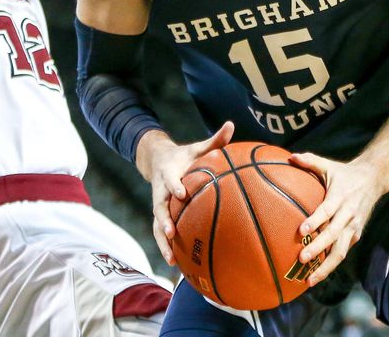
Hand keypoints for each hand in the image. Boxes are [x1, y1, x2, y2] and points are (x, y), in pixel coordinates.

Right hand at [137, 122, 233, 264]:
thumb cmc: (185, 156)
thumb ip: (214, 140)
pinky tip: (177, 264)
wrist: (158, 161)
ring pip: (157, 226)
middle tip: (171, 233)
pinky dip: (166, 247)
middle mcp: (161, 192)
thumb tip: (231, 124)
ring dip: (162, 242)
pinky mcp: (161, 215)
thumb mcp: (197, 147)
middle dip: (163, 220)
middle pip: (159, 208)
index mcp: (169, 174)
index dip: (175, 185)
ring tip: (172, 259)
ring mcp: (159, 205)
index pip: (170, 180)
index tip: (181, 192)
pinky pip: (161, 233)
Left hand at [289, 153, 385, 285]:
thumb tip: (291, 156)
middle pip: (333, 235)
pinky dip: (330, 265)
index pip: (327, 211)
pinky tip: (316, 275)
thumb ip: (310, 161)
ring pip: (340, 251)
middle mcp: (348, 214)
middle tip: (301, 258)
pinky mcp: (355, 235)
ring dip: (326, 267)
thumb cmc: (345, 174)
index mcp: (340, 197)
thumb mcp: (329, 165)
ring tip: (309, 279)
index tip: (300, 230)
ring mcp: (353, 227)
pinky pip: (342, 252)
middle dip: (318, 248)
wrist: (374, 180)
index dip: (315, 221)